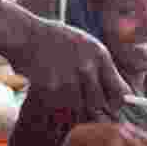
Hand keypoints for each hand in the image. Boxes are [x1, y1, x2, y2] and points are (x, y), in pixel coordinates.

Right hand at [16, 20, 130, 118]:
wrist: (25, 34)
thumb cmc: (57, 39)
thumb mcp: (86, 45)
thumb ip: (102, 68)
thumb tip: (122, 94)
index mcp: (99, 56)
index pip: (119, 91)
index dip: (117, 104)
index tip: (111, 106)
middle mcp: (86, 68)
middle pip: (98, 104)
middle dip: (93, 108)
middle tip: (84, 106)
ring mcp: (67, 79)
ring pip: (79, 110)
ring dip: (73, 111)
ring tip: (65, 101)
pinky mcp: (49, 88)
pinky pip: (60, 110)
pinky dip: (58, 111)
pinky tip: (54, 101)